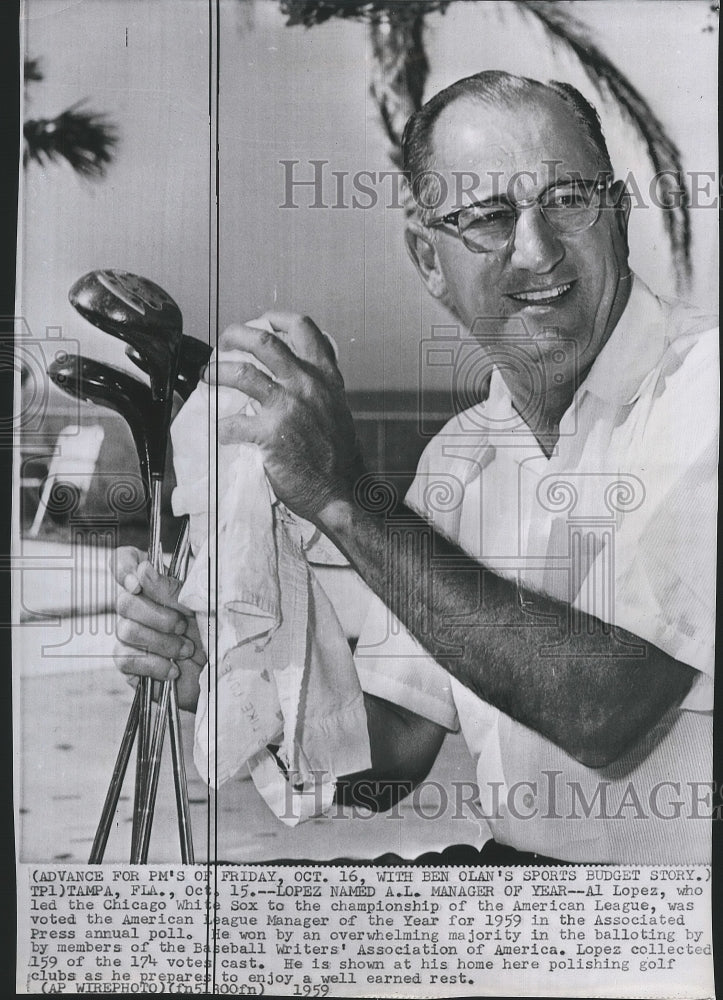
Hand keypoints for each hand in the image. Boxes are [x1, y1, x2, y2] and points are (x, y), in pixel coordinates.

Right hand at [111, 547, 205, 711]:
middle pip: (123, 601)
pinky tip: (173, 668)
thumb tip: (144, 571)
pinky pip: (125, 659)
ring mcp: (130, 633)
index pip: (124, 561)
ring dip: (160, 642)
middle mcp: (137, 604)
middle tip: (183, 626)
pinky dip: (153, 664)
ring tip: (186, 649)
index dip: (124, 569)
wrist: (219, 669)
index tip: (138, 583)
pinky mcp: (129, 661)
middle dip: (157, 616)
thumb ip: (171, 587)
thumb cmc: (213, 628)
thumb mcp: (201, 604)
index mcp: (155, 581)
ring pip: (125, 631)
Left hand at [203, 312, 365, 524]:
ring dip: (217, 372)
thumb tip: (289, 378)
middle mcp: (307, 385)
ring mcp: (288, 407)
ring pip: (241, 373)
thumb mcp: (335, 409)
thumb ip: (316, 388)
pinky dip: (220, 427)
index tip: (262, 320)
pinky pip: (233, 423)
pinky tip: (219, 431)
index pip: (303, 329)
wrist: (341, 491)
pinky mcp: (270, 434)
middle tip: (224, 342)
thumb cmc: (338, 457)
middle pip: (264, 342)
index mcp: (325, 377)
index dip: (278, 318)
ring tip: (207, 376)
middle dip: (236, 335)